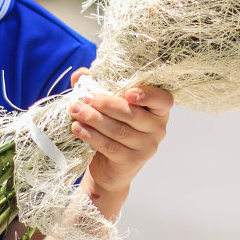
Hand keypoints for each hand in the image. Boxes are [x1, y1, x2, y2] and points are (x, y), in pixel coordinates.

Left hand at [68, 69, 171, 209]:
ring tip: (76, 111)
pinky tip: (78, 128)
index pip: (163, 100)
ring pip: (119, 130)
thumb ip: (97, 85)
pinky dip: (91, 136)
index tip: (128, 93)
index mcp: (158, 109)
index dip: (148, 95)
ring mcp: (146, 147)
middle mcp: (158, 129)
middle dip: (106, 104)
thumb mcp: (109, 104)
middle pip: (132, 114)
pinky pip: (110, 146)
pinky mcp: (131, 161)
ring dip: (94, 119)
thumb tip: (81, 73)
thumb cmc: (113, 127)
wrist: (109, 165)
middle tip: (85, 98)